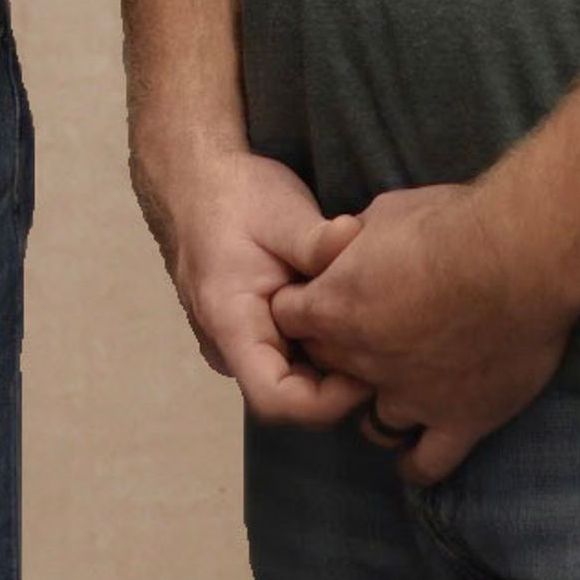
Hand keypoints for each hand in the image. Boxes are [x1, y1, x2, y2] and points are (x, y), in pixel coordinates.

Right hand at [137, 148, 369, 426]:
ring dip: (331, 364)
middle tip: (384, 344)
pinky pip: (288, 359)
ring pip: (291, 379)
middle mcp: (227, 346)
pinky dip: (320, 347)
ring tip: (367, 326)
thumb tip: (359, 242)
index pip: (276, 399)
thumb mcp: (280, 210)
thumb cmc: (234, 195)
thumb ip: (318, 240)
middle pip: (289, 397)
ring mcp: (237, 342)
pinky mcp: (249, 332)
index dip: (329, 401)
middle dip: (340, 383)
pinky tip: (345, 315)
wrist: (195, 178)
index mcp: (230, 323)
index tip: (369, 367)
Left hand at [269, 183, 579, 482]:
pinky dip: (417, 462)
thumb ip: (352, 243)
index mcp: (335, 307)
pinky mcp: (461, 420)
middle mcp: (364, 360)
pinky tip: (415, 456)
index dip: (303, 305)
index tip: (322, 295)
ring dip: (378, 403)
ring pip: (373, 421)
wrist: (521, 257)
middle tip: (366, 336)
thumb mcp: (382, 214)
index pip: (289, 317)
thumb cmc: (451, 223)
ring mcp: (412, 397)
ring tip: (396, 389)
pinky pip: (428, 462)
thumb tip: (343, 246)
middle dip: (337, 352)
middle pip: (327, 366)